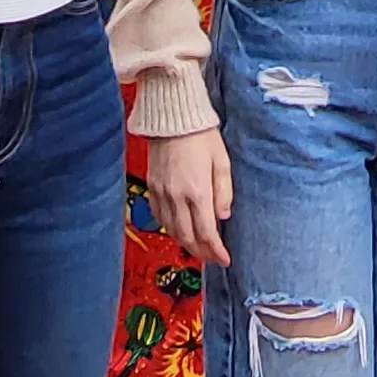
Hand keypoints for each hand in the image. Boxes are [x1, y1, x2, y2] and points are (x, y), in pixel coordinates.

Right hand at [145, 127, 232, 266]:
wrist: (172, 117)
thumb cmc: (199, 134)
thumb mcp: (222, 161)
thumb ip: (224, 192)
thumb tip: (223, 216)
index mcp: (197, 190)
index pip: (207, 232)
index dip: (216, 251)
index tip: (224, 259)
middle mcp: (177, 195)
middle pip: (187, 237)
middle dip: (201, 252)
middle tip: (213, 257)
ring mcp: (162, 192)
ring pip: (171, 230)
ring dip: (185, 243)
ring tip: (198, 247)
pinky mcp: (152, 186)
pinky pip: (159, 216)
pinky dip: (169, 228)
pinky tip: (178, 229)